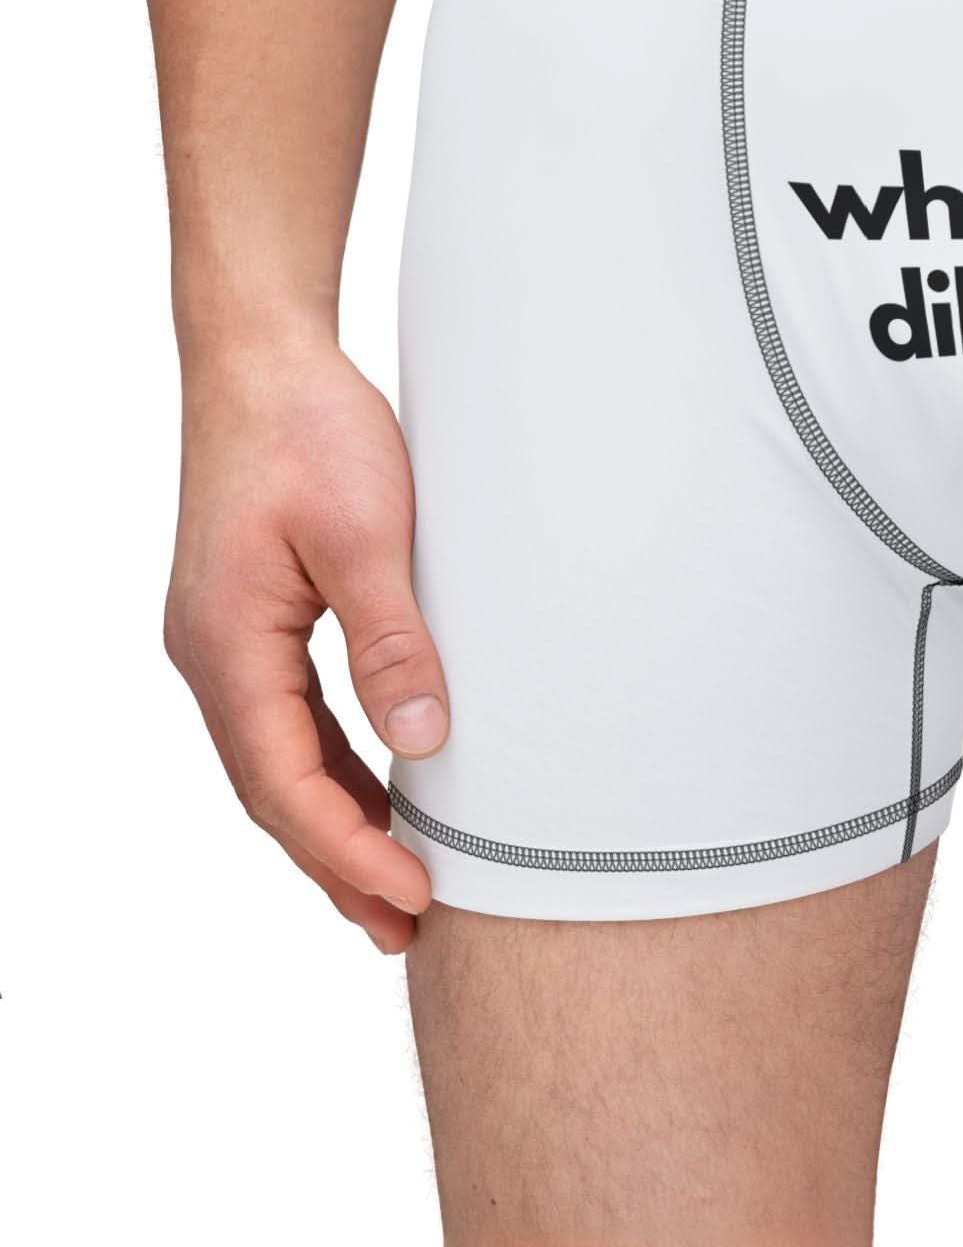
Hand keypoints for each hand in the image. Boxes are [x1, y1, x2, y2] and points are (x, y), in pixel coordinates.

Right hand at [163, 335, 447, 952]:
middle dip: (338, 862)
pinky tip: (376, 790)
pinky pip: (289, 718)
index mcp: (229, 646)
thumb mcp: (365, 533)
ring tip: (395, 886)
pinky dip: (332, 767)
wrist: (263, 359)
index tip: (411, 898)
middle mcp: (214, 655)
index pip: (286, 784)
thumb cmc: (308, 430)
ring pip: (280, 760)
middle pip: (275, 790)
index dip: (348, 850)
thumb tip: (425, 743)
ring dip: (335, 822)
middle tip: (406, 926)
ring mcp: (229, 640)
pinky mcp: (253, 619)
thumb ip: (393, 641)